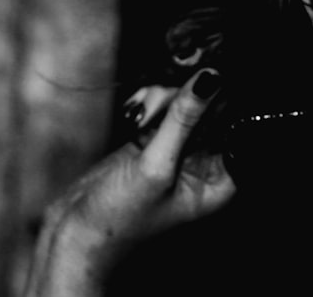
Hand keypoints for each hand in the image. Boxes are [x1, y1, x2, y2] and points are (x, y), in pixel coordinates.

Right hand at [25, 68, 235, 295]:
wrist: (75, 232)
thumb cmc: (118, 219)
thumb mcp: (155, 167)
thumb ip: (183, 121)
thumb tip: (210, 79)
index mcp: (218, 179)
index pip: (238, 129)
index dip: (225, 102)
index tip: (209, 82)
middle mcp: (205, 163)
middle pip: (213, 110)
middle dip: (187, 100)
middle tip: (158, 110)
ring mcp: (180, 149)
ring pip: (187, 101)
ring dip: (163, 100)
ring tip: (141, 118)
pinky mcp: (157, 139)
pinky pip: (165, 106)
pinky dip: (151, 103)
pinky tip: (135, 114)